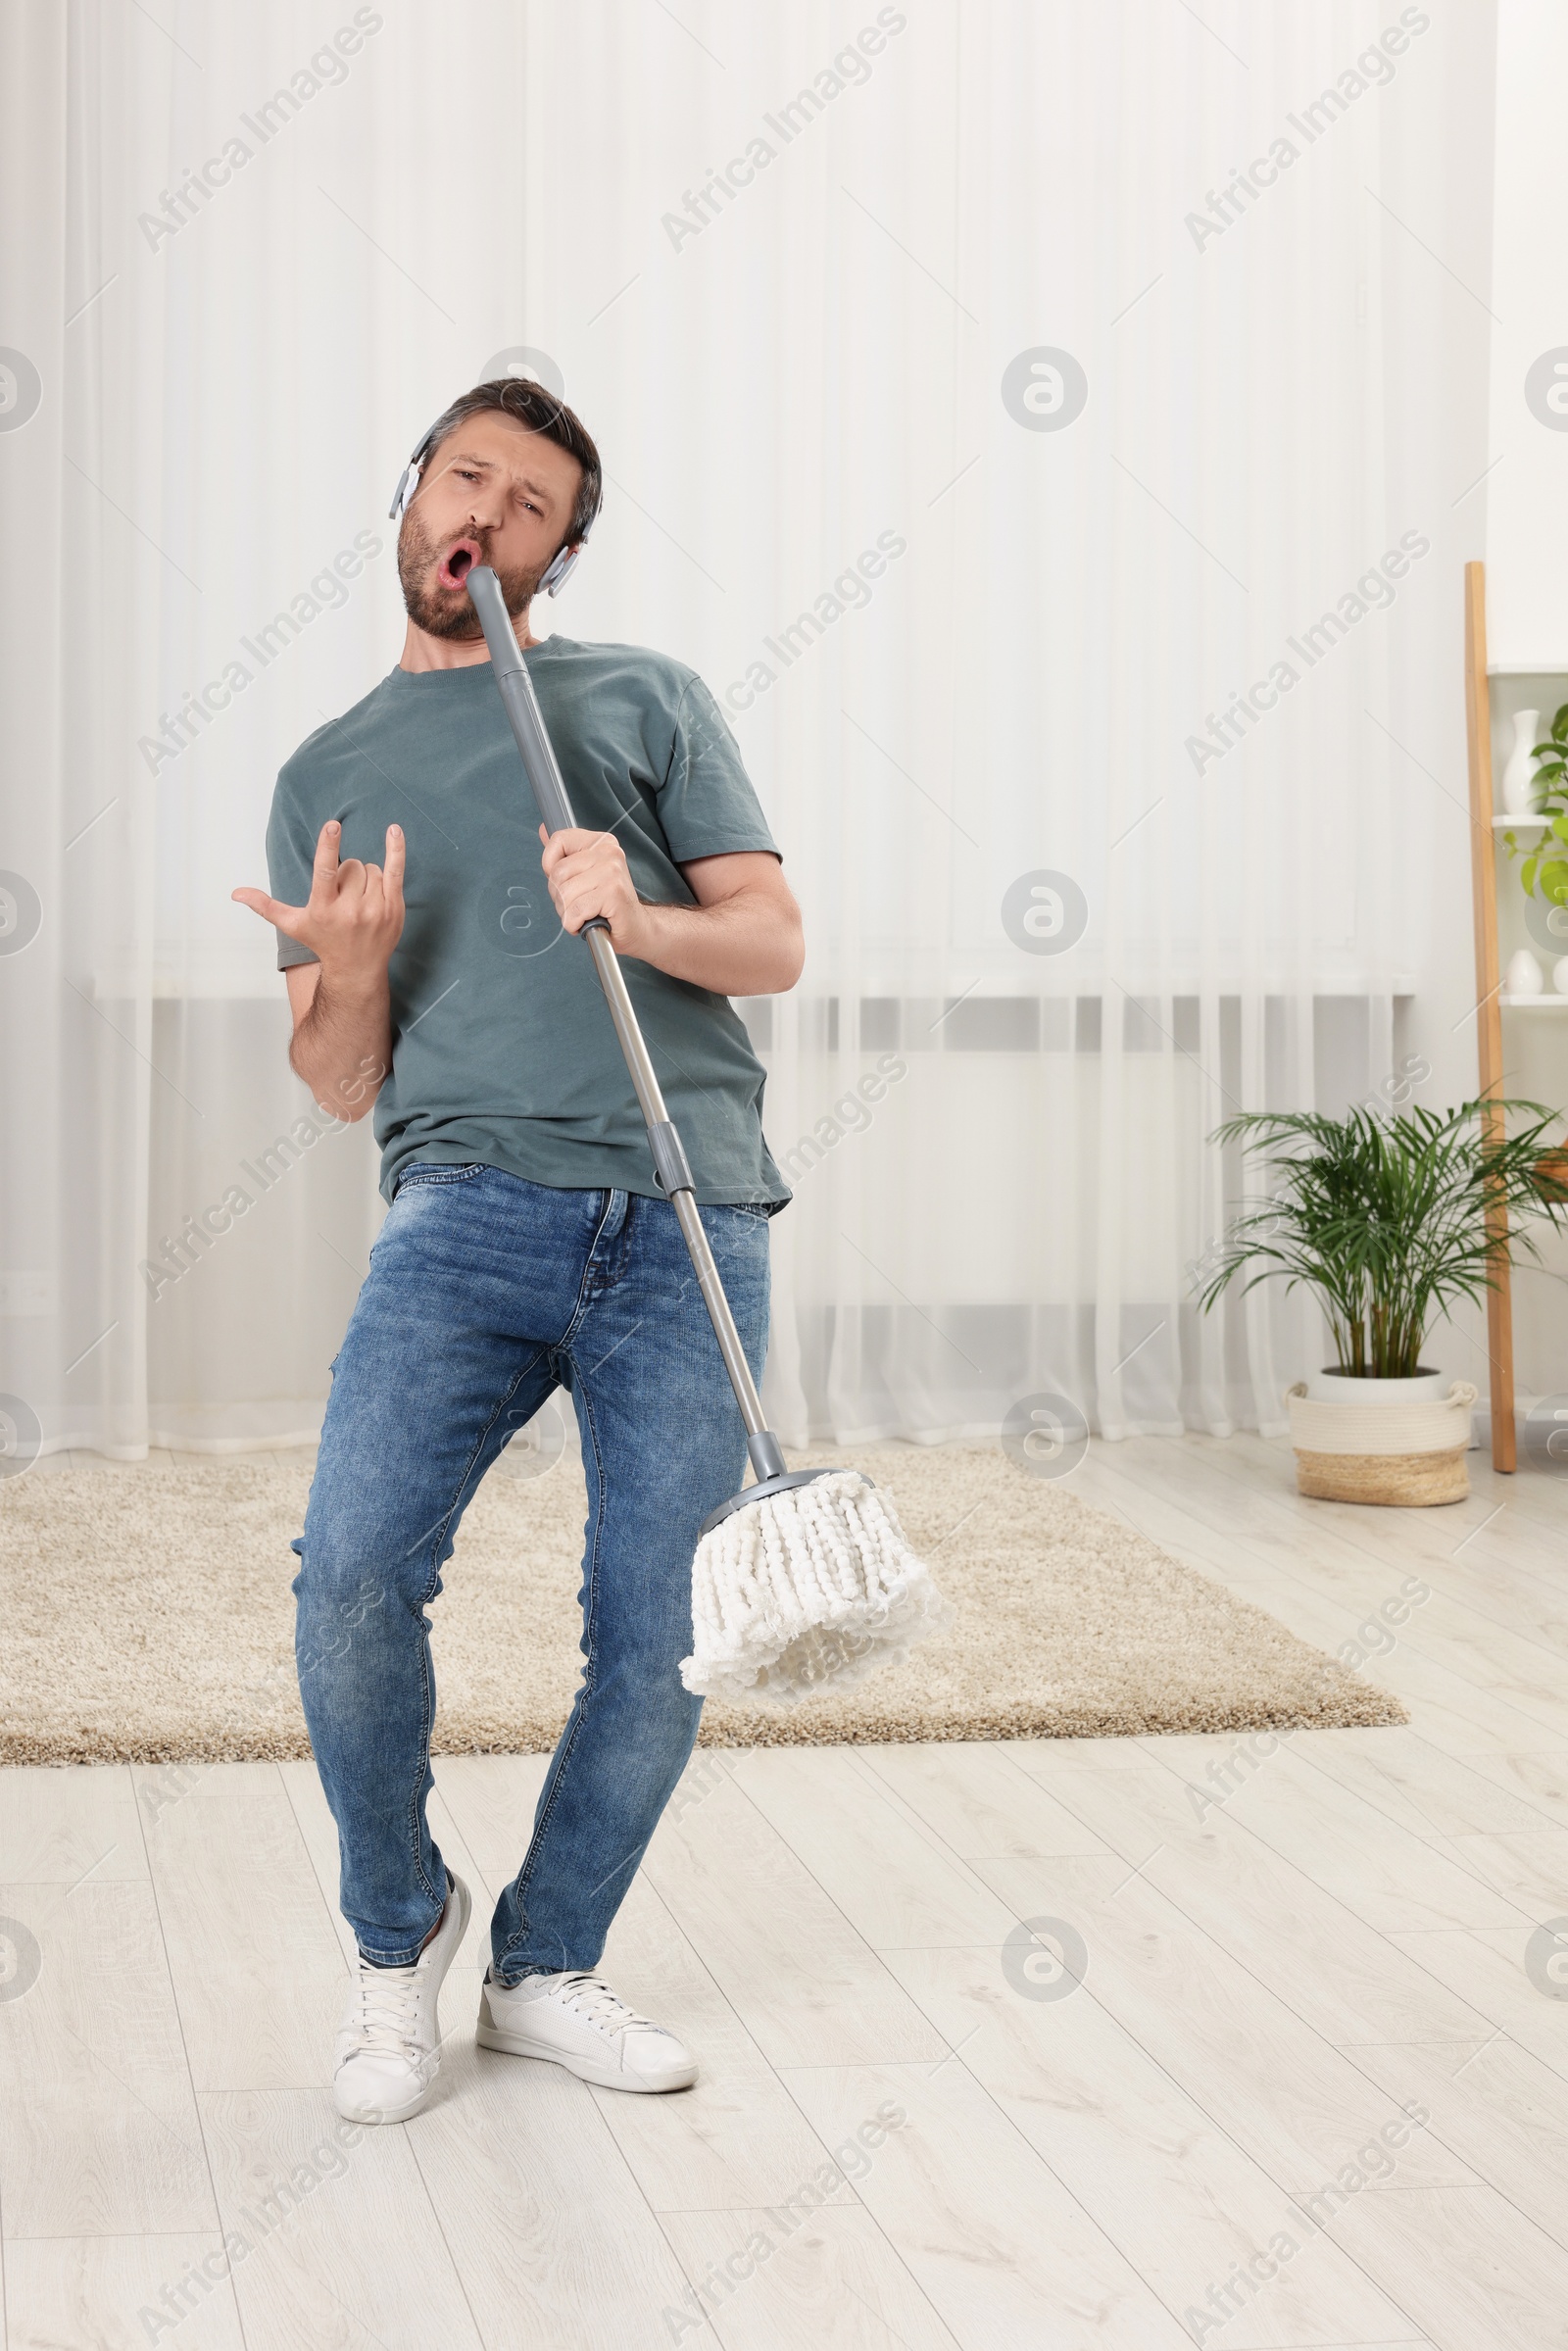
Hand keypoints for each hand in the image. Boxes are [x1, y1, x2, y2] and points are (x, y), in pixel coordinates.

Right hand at [233, 822, 404, 984]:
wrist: (357, 970)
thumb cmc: (323, 942)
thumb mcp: (293, 925)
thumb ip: (265, 906)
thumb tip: (236, 893)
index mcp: (323, 909)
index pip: (326, 871)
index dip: (328, 846)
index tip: (333, 824)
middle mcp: (350, 911)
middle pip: (350, 866)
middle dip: (346, 874)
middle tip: (344, 896)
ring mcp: (375, 910)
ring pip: (371, 868)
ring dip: (365, 877)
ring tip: (360, 900)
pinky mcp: (394, 908)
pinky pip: (397, 871)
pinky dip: (395, 850)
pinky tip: (394, 830)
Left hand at [538, 824, 647, 951]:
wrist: (636, 927)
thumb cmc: (607, 903)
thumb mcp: (584, 872)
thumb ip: (563, 853)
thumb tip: (543, 830)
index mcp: (601, 842)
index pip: (559, 839)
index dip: (550, 865)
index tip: (565, 880)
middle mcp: (609, 852)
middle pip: (558, 872)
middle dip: (559, 896)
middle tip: (578, 904)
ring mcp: (612, 872)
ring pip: (564, 893)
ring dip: (567, 913)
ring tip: (585, 914)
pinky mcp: (613, 893)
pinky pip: (575, 910)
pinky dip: (574, 924)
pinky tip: (588, 922)